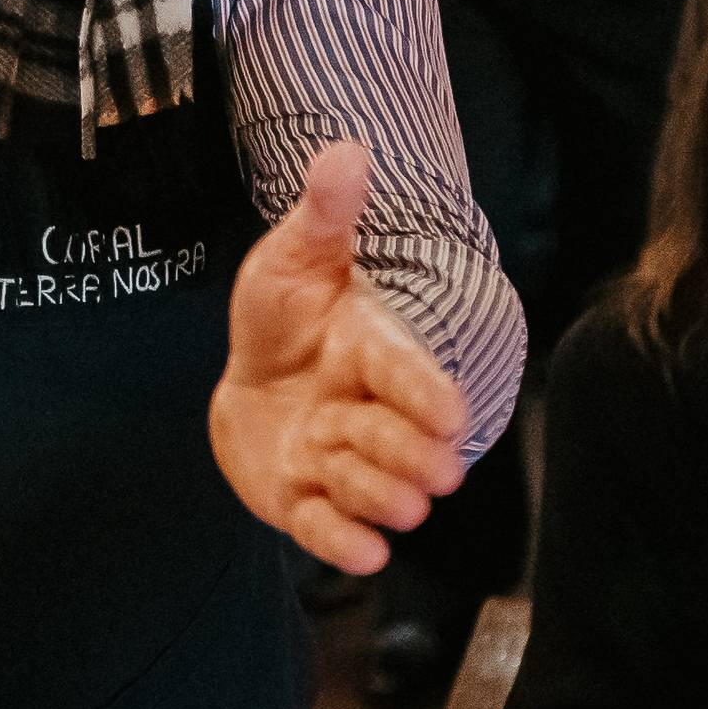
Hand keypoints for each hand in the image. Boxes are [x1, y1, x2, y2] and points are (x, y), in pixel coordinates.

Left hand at [208, 144, 472, 572]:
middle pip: (399, 439)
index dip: (426, 392)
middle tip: (437, 471)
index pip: (406, 371)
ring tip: (397, 504)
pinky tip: (366, 557)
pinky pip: (327, 529)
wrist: (255, 372)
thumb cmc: (287, 311)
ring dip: (381, 494)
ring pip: (368, 486)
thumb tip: (344, 151)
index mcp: (374, 350)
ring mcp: (338, 459)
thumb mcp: (293, 256)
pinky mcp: (306, 500)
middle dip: (414, 453)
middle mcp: (367, 412)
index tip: (452, 414)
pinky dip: (345, 544)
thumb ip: (325, 214)